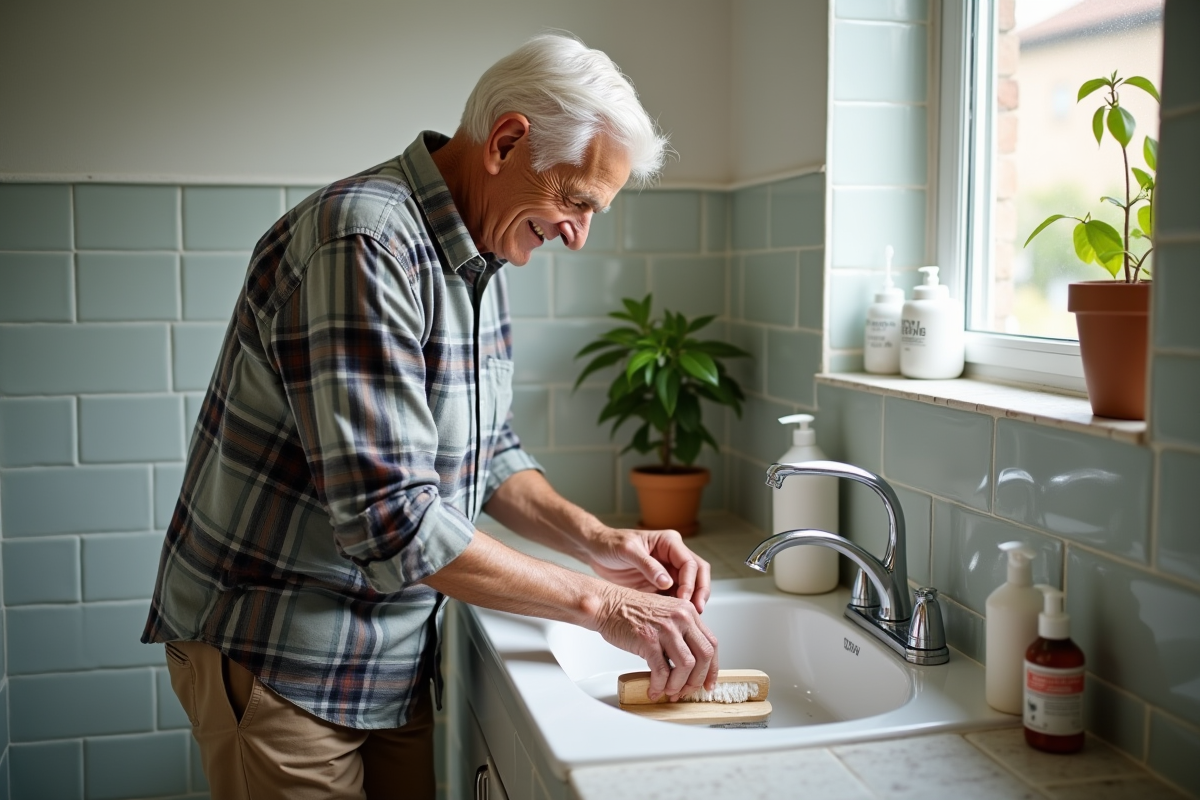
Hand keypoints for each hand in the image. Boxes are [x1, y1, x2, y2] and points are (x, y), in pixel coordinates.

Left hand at [583, 527, 711, 612]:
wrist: (596, 551)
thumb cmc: (610, 544)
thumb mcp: (627, 550)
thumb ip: (647, 565)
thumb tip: (667, 582)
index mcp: (668, 542)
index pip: (689, 562)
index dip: (690, 581)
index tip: (684, 598)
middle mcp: (672, 555)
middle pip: (698, 573)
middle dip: (700, 591)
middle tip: (696, 610)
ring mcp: (668, 570)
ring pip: (690, 586)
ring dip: (692, 601)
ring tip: (689, 618)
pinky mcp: (660, 584)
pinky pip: (676, 596)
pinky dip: (679, 606)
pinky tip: (675, 618)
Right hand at [595, 584, 718, 701]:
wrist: (607, 604)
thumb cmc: (631, 611)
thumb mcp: (666, 615)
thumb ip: (682, 634)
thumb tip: (692, 665)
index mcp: (688, 612)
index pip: (711, 644)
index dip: (712, 669)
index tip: (708, 683)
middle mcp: (681, 617)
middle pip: (704, 656)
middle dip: (697, 680)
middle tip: (687, 691)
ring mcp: (666, 628)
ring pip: (686, 666)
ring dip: (678, 685)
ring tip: (668, 691)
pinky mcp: (649, 639)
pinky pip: (662, 671)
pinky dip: (659, 685)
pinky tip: (653, 689)